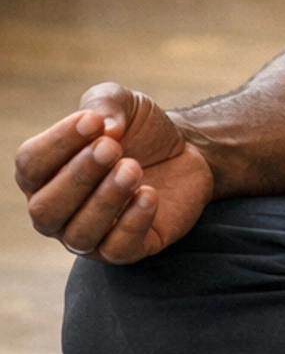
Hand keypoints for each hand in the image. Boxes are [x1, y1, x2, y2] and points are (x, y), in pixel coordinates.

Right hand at [15, 84, 213, 263]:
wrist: (186, 151)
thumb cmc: (139, 130)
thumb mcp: (122, 103)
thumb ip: (104, 105)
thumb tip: (104, 127)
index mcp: (44, 173)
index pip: (30, 166)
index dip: (57, 143)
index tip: (93, 121)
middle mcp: (57, 210)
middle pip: (45, 209)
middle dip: (78, 176)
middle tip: (112, 148)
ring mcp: (88, 235)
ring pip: (79, 234)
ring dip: (106, 200)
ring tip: (133, 169)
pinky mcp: (124, 250)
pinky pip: (117, 250)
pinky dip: (132, 223)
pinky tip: (149, 194)